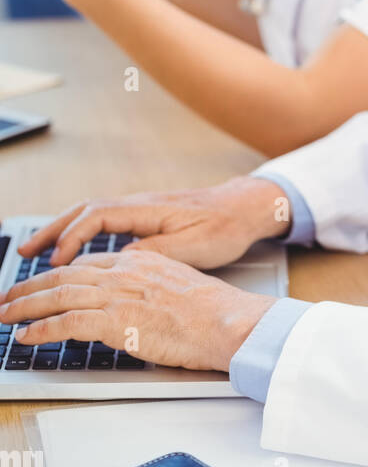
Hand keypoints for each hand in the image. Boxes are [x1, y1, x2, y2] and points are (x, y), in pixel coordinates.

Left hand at [0, 250, 275, 372]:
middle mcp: (125, 271)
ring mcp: (119, 294)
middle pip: (66, 274)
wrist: (227, 319)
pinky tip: (27, 335)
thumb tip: (133, 303)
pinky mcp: (116, 319)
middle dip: (32, 286)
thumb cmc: (212, 311)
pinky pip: (66, 322)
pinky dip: (41, 329)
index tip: (43, 283)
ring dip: (26, 306)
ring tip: (7, 315)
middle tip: (10, 298)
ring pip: (59, 294)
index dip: (59, 274)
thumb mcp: (175, 286)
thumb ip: (148, 287)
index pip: (87, 264)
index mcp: (140, 260)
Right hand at [16, 177, 292, 268]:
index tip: (56, 261)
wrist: (244, 208)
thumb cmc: (224, 227)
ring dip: (61, 231)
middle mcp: (138, 205)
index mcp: (147, 209)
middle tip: (23, 251)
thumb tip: (120, 260)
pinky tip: (73, 252)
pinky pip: (102, 222)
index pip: (97, 216)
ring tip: (36, 252)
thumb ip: (156, 251)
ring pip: (90, 215)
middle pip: (84, 211)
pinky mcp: (144, 218)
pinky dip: (80, 233)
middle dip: (52, 230)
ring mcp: (140, 210)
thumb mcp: (194, 245)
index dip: (72, 237)